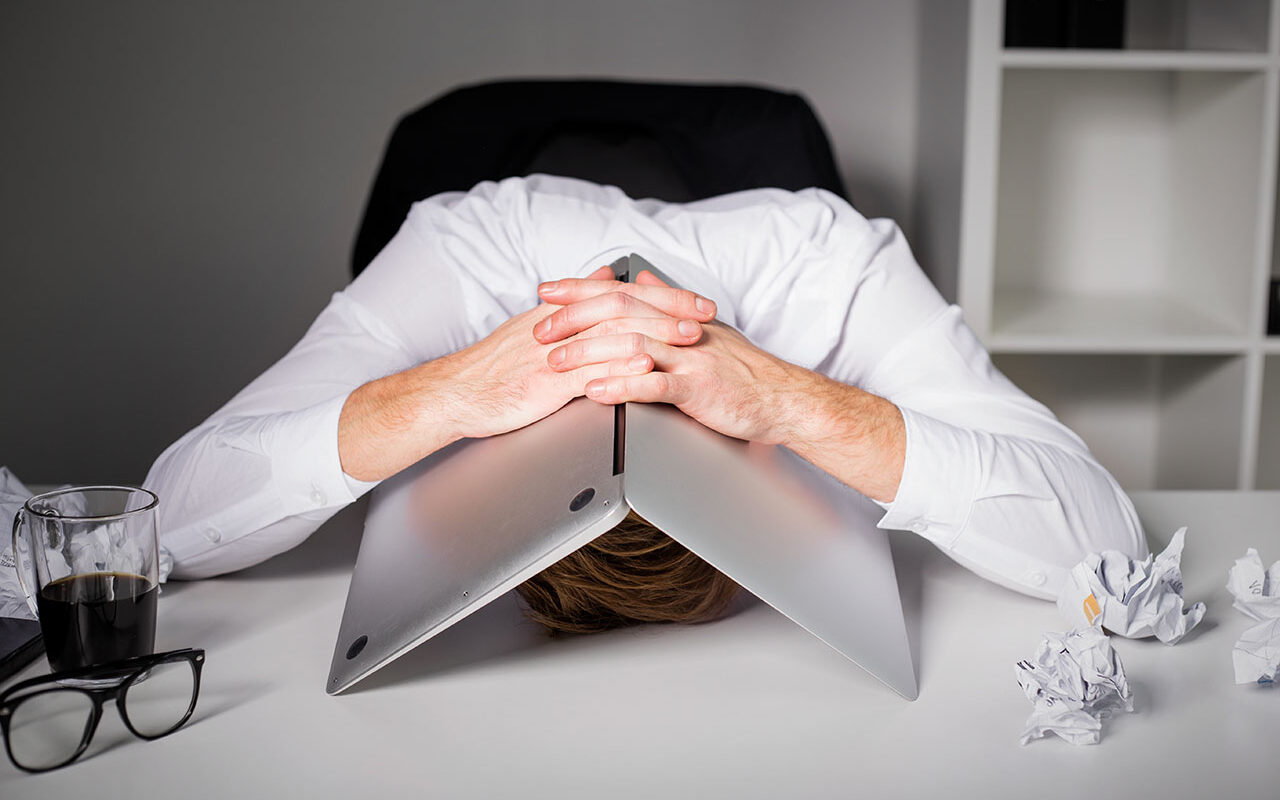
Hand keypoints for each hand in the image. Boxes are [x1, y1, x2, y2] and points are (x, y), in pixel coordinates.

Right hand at [427, 266, 722, 439]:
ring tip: (690, 337)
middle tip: (706, 313)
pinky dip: (622, 369)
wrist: (455, 393)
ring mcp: (557, 354)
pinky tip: (647, 370)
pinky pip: (590, 373)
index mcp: (563, 312)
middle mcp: (563, 326)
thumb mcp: (534, 324)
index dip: (662, 294)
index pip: (621, 292)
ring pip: (615, 336)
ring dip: (658, 334)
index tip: (696, 299)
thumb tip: (604, 273)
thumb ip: (576, 299)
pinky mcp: (547, 384)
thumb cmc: (494, 366)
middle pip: (626, 307)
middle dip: (672, 308)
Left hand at [537, 269, 906, 501]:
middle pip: (619, 311)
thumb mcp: (704, 329)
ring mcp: (689, 357)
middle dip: (573, 318)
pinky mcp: (697, 388)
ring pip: (630, 344)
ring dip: (588, 352)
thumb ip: (668, 304)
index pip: (621, 291)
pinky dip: (621, 386)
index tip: (546, 290)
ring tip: (555, 363)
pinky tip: (596, 391)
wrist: (782, 399)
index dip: (580, 289)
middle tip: (539, 329)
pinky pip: (654, 385)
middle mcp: (680, 329)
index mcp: (676, 314)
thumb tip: (642, 281)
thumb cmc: (742, 371)